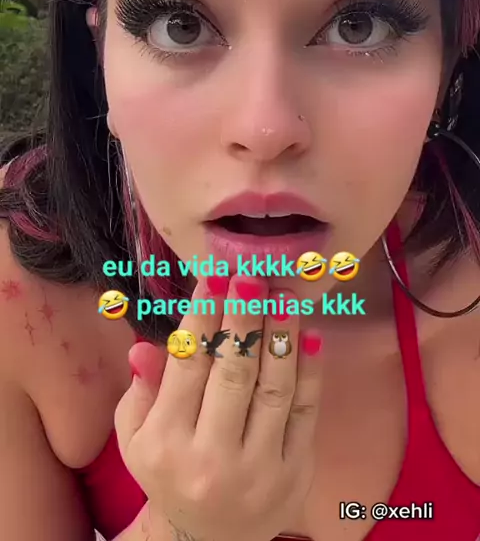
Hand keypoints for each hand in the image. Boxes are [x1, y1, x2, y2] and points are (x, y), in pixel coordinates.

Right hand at [115, 275, 322, 540]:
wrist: (209, 539)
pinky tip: (311, 334)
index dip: (203, 316)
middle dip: (244, 318)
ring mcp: (258, 467)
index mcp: (166, 442)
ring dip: (281, 336)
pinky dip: (311, 371)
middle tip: (253, 276)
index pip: (187, 365)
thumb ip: (141, 391)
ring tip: (284, 295)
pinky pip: (305, 413)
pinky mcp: (294, 473)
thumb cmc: (169, 472)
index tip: (215, 277)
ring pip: (274, 389)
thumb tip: (144, 347)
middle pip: (233, 373)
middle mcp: (211, 457)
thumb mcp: (135, 439)